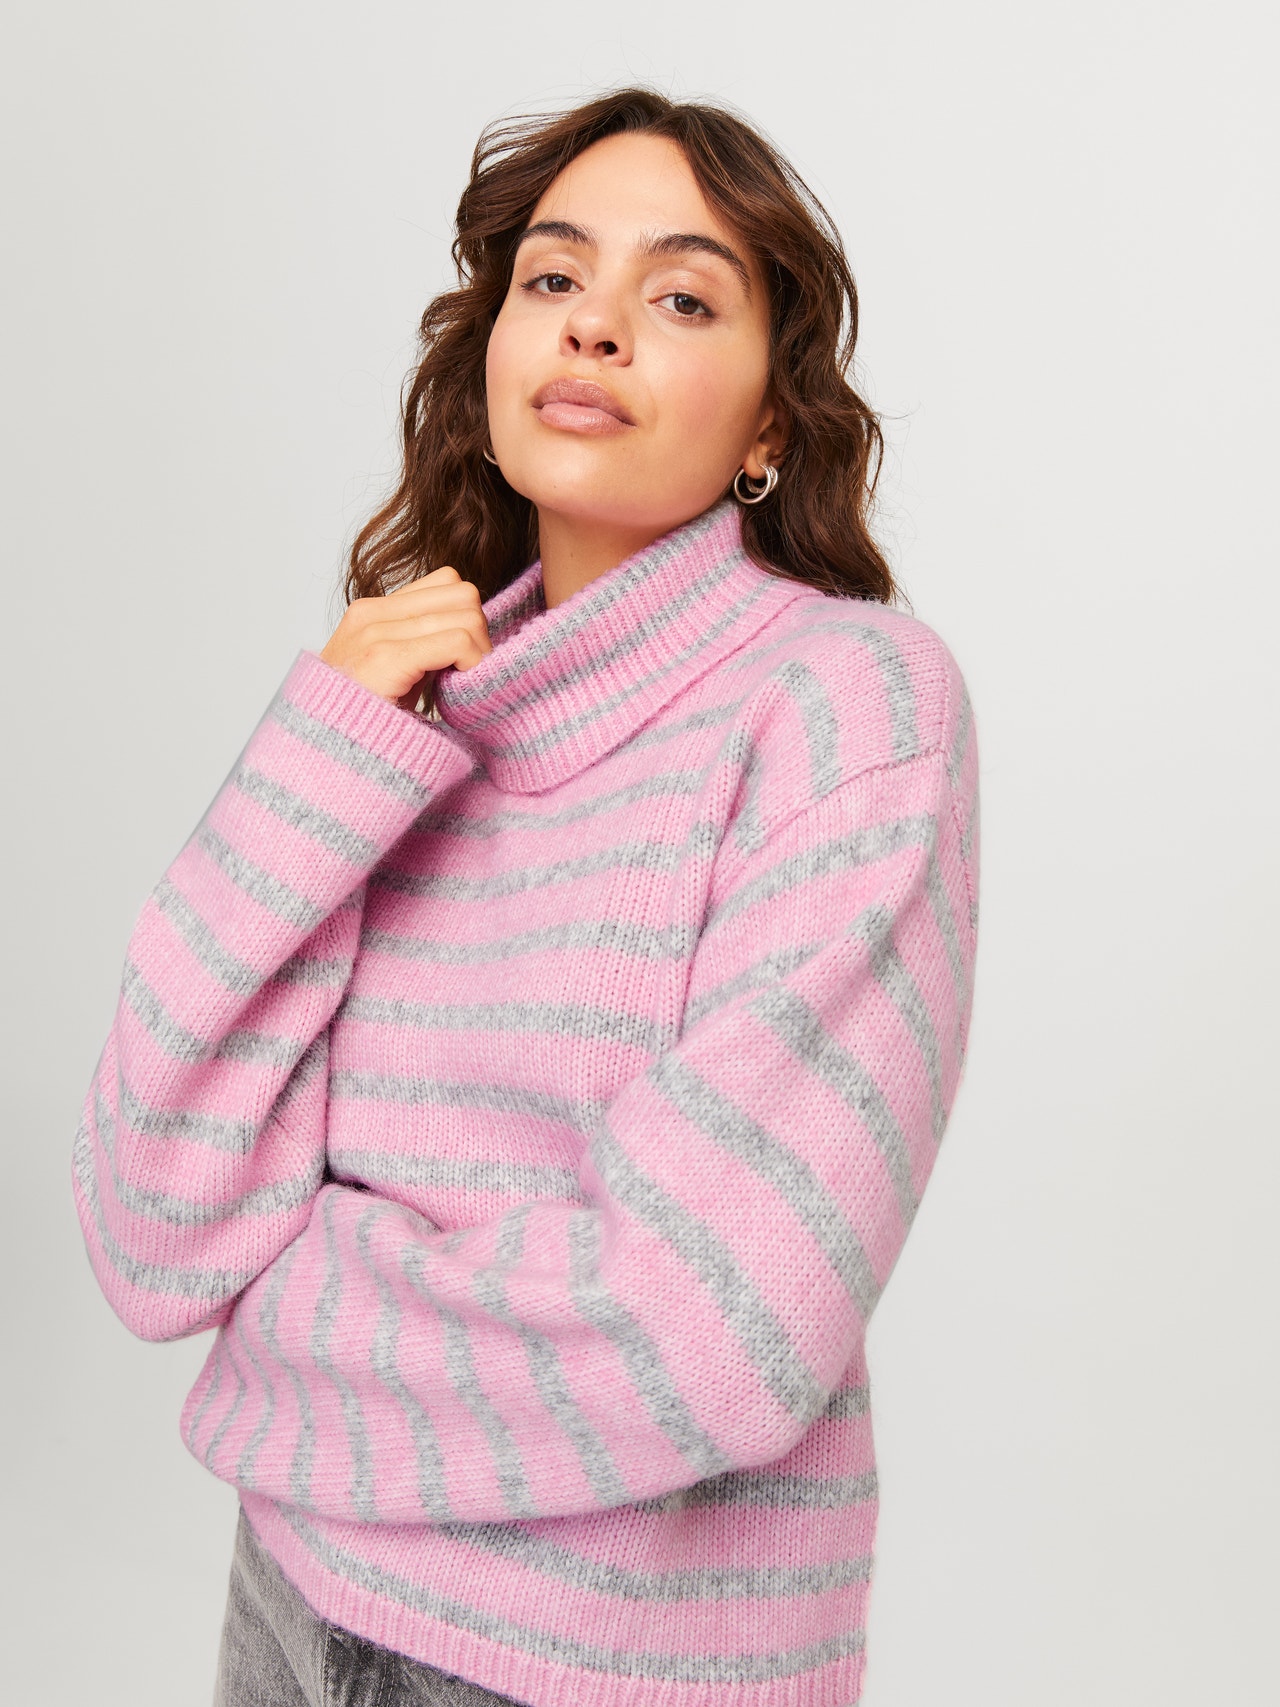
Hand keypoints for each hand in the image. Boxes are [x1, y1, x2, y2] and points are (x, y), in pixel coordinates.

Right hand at [319, 566, 492, 711]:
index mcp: (371, 611)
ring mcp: (375, 632)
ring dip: (480, 652)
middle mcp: (371, 612)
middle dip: (479, 632)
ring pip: (467, 614)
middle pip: (463, 593)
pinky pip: (457, 641)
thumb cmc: (363, 723)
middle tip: (469, 671)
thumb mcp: (393, 673)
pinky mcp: (386, 657)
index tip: (463, 657)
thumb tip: (469, 634)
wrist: (324, 753)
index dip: (466, 617)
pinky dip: (473, 663)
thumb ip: (421, 645)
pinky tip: (458, 690)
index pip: (447, 582)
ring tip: (464, 683)